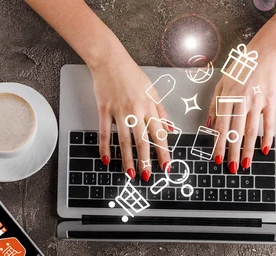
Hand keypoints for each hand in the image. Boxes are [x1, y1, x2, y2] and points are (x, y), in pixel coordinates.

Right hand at [89, 49, 170, 181]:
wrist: (110, 60)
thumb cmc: (131, 74)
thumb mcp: (152, 91)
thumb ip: (161, 112)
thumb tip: (171, 130)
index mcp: (149, 107)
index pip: (159, 134)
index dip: (163, 151)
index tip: (166, 165)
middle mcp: (135, 111)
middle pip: (142, 141)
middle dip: (146, 161)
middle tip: (147, 176)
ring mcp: (118, 111)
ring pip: (124, 140)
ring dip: (128, 159)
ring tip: (130, 173)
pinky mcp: (104, 110)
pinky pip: (104, 133)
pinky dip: (105, 147)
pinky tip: (107, 160)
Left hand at [207, 38, 275, 172]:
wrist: (264, 53)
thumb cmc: (241, 68)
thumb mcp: (221, 83)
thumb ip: (215, 105)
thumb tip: (209, 125)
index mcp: (227, 97)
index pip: (221, 126)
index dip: (219, 144)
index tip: (217, 158)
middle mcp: (241, 100)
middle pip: (235, 132)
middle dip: (232, 152)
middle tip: (231, 167)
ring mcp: (257, 101)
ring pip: (251, 130)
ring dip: (248, 149)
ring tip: (245, 164)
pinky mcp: (270, 100)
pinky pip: (269, 122)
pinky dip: (267, 137)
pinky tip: (265, 149)